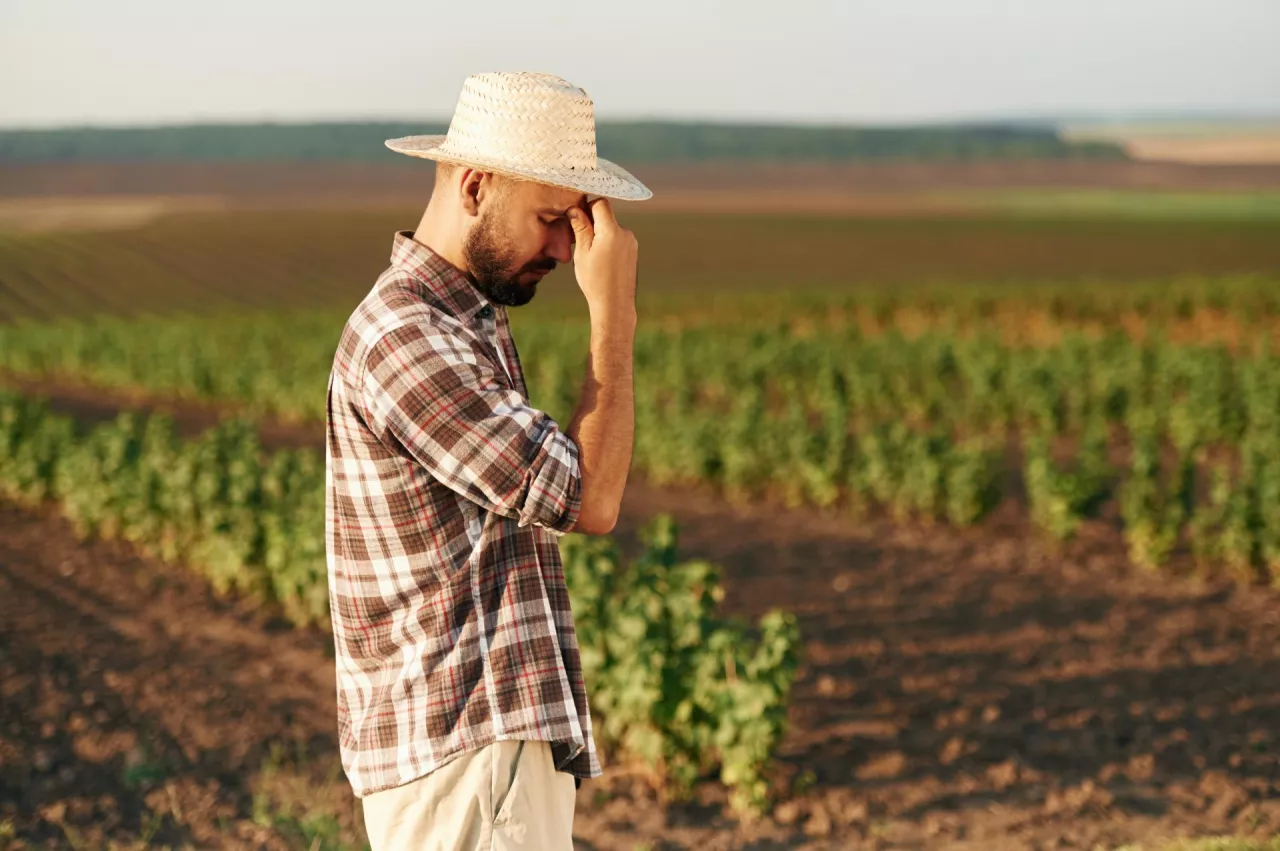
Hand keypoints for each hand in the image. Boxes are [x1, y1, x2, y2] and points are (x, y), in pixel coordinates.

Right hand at [567, 198, 637, 318]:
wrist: (614, 304)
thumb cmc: (595, 281)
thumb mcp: (582, 253)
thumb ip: (580, 228)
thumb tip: (574, 209)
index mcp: (612, 231)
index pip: (601, 203)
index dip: (587, 207)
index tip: (578, 221)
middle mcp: (625, 233)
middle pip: (606, 216)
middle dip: (593, 223)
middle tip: (581, 241)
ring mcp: (631, 242)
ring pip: (612, 228)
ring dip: (601, 234)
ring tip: (593, 256)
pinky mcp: (633, 251)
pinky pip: (618, 239)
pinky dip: (609, 243)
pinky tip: (602, 261)